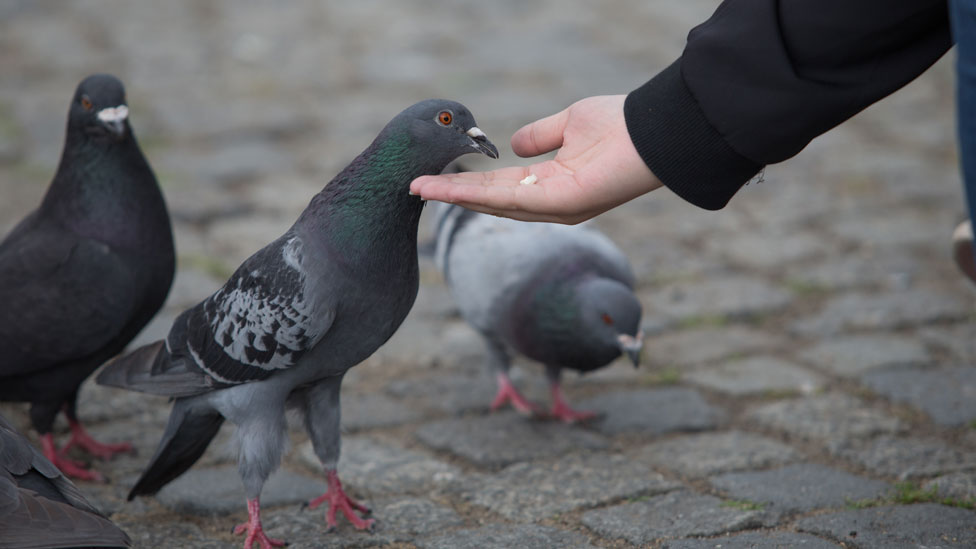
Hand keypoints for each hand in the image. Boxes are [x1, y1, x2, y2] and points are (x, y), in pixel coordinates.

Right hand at [410, 95, 662, 223]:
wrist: (654, 131)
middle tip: (415, 188)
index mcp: (552, 187)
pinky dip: (477, 194)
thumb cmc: (621, 126)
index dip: (467, 183)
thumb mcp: (570, 125)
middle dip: (452, 194)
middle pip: (491, 201)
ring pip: (494, 203)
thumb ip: (539, 137)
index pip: (501, 188)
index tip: (436, 177)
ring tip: (421, 188)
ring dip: (455, 196)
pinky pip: (511, 200)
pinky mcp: (563, 205)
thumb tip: (512, 146)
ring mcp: (556, 208)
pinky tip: (450, 188)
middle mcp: (551, 204)